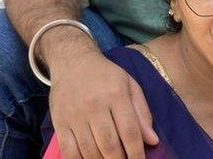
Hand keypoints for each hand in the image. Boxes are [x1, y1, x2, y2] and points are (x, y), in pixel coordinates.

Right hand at [46, 37, 158, 158]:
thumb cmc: (106, 76)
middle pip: (109, 145)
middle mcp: (95, 105)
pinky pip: (69, 151)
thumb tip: (152, 141)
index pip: (130, 131)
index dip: (136, 153)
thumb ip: (142, 113)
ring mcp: (75, 114)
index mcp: (116, 94)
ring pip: (89, 151)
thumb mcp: (130, 85)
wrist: (73, 62)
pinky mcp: (59, 121)